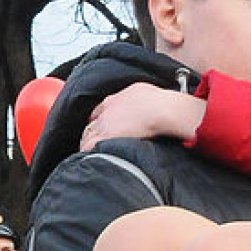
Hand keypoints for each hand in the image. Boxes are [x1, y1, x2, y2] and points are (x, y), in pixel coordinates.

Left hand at [80, 83, 206, 151]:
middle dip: (90, 132)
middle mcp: (109, 109)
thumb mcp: (148, 92)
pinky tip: (87, 158)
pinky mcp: (108, 135)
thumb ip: (143, 97)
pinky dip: (87, 151)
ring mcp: (106, 123)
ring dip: (87, 143)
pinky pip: (90, 145)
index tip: (100, 126)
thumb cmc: (162, 102)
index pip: (101, 109)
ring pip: (88, 134)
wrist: (163, 109)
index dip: (100, 119)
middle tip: (90, 143)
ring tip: (88, 153)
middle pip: (92, 123)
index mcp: (118, 98)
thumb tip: (150, 101)